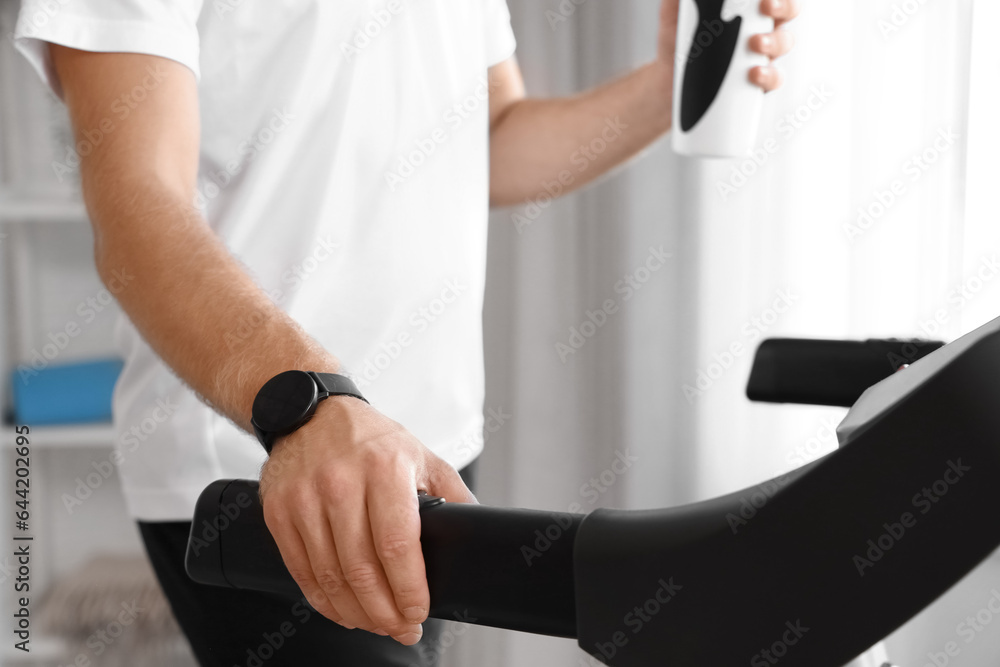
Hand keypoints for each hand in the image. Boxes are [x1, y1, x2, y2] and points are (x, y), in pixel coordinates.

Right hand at [258, 395, 476, 644]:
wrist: (309, 413)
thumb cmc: (370, 438)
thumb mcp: (420, 455)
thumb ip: (451, 493)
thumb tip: (476, 531)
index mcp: (384, 468)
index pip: (397, 545)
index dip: (409, 589)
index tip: (419, 612)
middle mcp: (341, 482)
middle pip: (362, 569)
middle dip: (385, 612)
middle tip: (402, 628)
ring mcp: (304, 498)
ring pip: (330, 576)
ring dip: (356, 613)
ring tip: (377, 624)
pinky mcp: (278, 511)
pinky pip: (301, 571)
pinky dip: (323, 601)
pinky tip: (343, 609)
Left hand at [657, 0, 799, 92]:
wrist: (667, 83)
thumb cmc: (677, 44)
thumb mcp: (673, 14)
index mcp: (745, 8)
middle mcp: (758, 27)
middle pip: (787, 12)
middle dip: (784, 6)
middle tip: (767, 6)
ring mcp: (760, 55)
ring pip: (784, 43)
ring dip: (775, 41)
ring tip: (756, 43)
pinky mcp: (756, 82)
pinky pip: (774, 78)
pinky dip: (769, 75)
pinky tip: (755, 72)